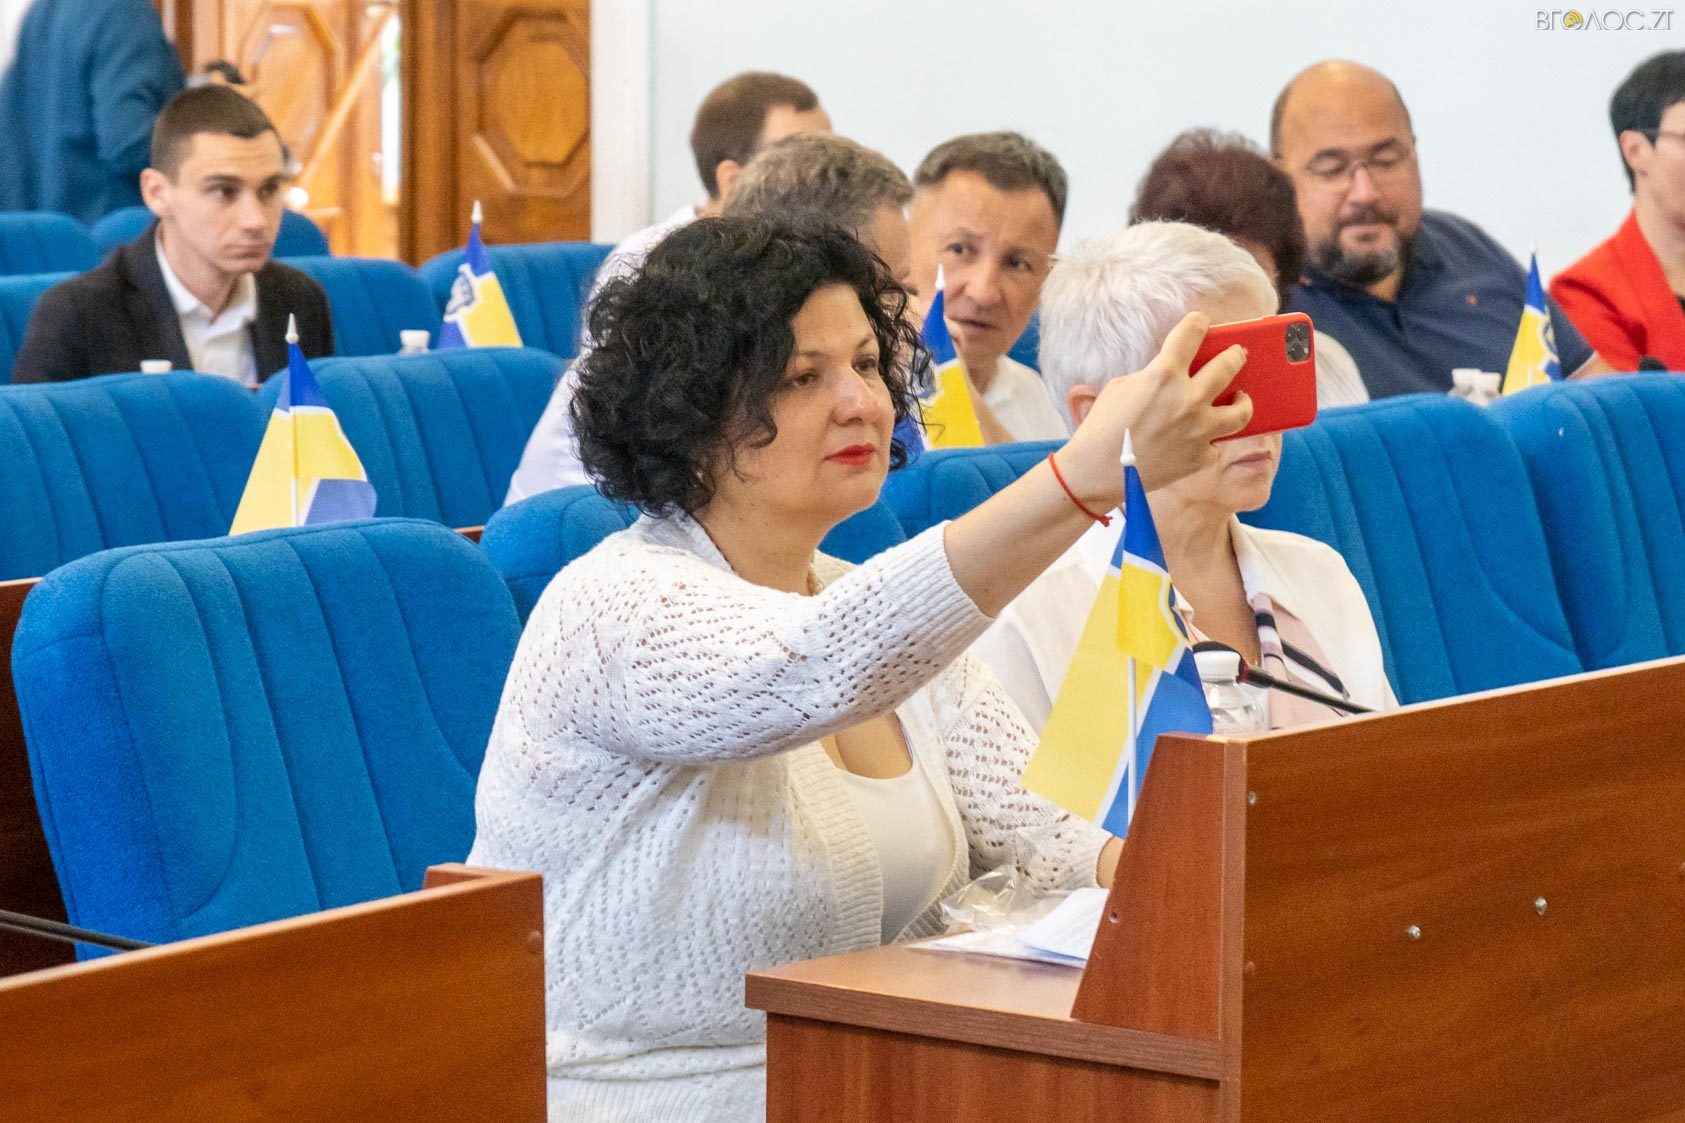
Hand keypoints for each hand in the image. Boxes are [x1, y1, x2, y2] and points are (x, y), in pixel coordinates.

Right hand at [1056, 312, 1251, 507]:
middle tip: (1237, 353)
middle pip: (1229, 366)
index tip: (1201, 321)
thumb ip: (1153, 376)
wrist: (1096, 471)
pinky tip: (1202, 438)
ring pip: (1241, 411)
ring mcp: (1198, 430)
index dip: (1198, 323)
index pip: (1191, 334)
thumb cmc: (1102, 427)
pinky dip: (1209, 440)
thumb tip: (1172, 376)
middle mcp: (1188, 399)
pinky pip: (1215, 444)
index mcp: (1164, 375)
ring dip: (1243, 400)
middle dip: (1236, 355)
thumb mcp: (1122, 387)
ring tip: (1241, 397)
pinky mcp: (1199, 457)